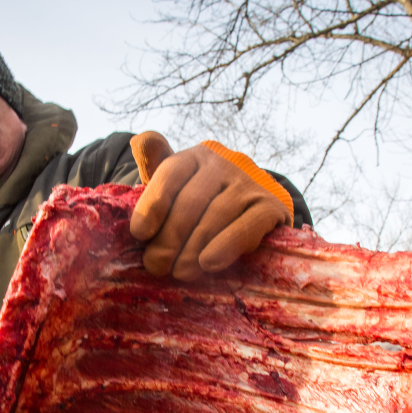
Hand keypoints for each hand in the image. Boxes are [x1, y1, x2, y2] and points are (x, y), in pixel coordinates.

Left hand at [129, 131, 292, 281]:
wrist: (256, 214)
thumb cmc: (204, 206)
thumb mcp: (178, 190)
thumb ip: (156, 171)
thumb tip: (141, 140)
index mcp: (194, 158)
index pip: (171, 172)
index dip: (154, 203)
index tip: (140, 233)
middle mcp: (223, 164)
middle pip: (191, 199)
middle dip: (170, 236)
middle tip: (156, 265)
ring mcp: (249, 184)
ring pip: (216, 214)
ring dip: (193, 248)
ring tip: (179, 272)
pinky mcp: (271, 207)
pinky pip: (246, 227)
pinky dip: (226, 246)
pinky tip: (209, 263)